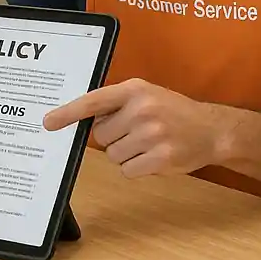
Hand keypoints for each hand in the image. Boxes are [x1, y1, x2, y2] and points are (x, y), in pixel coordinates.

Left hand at [43, 79, 230, 179]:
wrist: (212, 129)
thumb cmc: (173, 111)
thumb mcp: (146, 95)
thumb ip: (117, 103)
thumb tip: (84, 120)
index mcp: (134, 89)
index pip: (93, 101)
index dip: (68, 113)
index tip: (48, 122)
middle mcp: (142, 109)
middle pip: (101, 135)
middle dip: (114, 137)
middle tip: (136, 132)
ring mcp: (151, 134)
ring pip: (113, 154)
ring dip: (126, 154)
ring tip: (149, 143)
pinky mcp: (160, 158)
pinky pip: (128, 170)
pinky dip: (137, 168)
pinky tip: (155, 156)